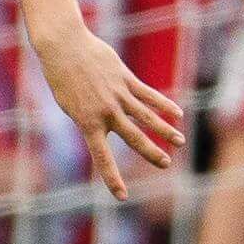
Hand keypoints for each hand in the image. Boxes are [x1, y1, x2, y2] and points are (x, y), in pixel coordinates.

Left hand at [33, 26, 185, 200]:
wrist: (64, 47)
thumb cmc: (63, 78)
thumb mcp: (70, 105)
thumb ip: (92, 118)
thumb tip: (113, 125)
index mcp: (88, 123)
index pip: (102, 157)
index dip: (113, 178)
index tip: (123, 196)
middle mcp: (106, 112)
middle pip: (133, 137)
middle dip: (151, 153)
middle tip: (166, 164)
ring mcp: (117, 95)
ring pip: (146, 116)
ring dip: (165, 130)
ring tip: (180, 142)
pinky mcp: (125, 79)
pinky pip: (148, 94)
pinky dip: (164, 105)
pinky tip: (177, 114)